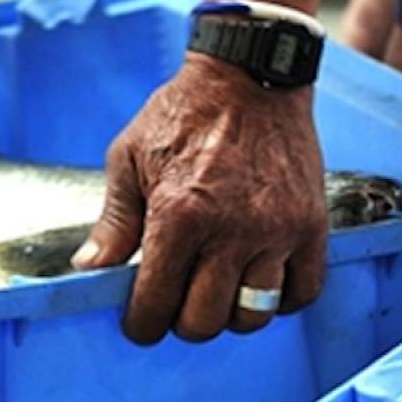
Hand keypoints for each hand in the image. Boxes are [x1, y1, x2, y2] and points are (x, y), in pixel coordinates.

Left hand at [73, 54, 328, 344]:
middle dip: (182, 323)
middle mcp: (232, 231)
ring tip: (218, 294)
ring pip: (254, 315)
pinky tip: (259, 283)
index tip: (140, 321)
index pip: (155, 305)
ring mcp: (277, 231)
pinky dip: (280, 301)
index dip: (141, 325)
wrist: (252, 76)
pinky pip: (302, 292)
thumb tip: (91, 271)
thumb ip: (114, 222)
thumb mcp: (131, 158)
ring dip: (230, 316)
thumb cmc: (185, 114)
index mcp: (180, 216)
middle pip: (205, 322)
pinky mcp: (310, 226)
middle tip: (177, 305)